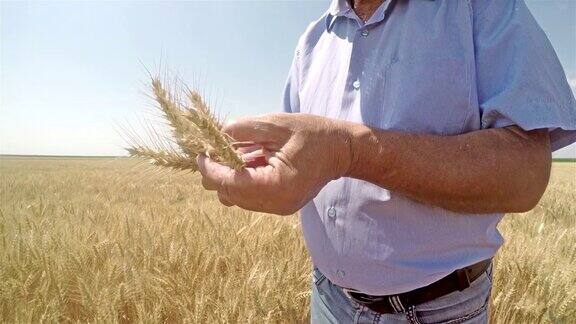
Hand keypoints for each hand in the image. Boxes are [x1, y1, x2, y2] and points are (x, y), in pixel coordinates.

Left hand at [197, 113, 352, 214]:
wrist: (342, 150)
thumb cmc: (313, 133)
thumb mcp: (277, 124)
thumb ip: (244, 129)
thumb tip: (217, 134)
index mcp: (278, 184)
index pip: (231, 182)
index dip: (210, 168)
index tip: (199, 153)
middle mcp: (277, 202)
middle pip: (229, 195)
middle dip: (216, 173)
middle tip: (214, 150)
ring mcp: (278, 207)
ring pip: (236, 199)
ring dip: (228, 177)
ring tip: (235, 154)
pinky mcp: (279, 205)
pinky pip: (248, 197)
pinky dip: (241, 180)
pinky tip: (248, 161)